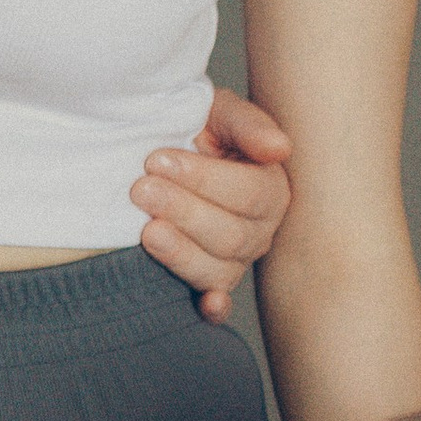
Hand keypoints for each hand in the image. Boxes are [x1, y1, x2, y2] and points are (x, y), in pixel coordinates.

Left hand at [132, 89, 291, 321]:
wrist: (163, 150)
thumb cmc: (197, 130)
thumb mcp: (218, 114)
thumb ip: (247, 125)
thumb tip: (279, 148)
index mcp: (270, 187)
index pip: (250, 194)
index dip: (204, 179)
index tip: (156, 159)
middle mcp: (260, 229)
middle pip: (232, 235)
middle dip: (183, 211)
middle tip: (140, 189)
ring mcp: (237, 259)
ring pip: (220, 270)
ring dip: (181, 253)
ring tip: (145, 231)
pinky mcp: (212, 280)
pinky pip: (219, 300)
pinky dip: (214, 307)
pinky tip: (205, 305)